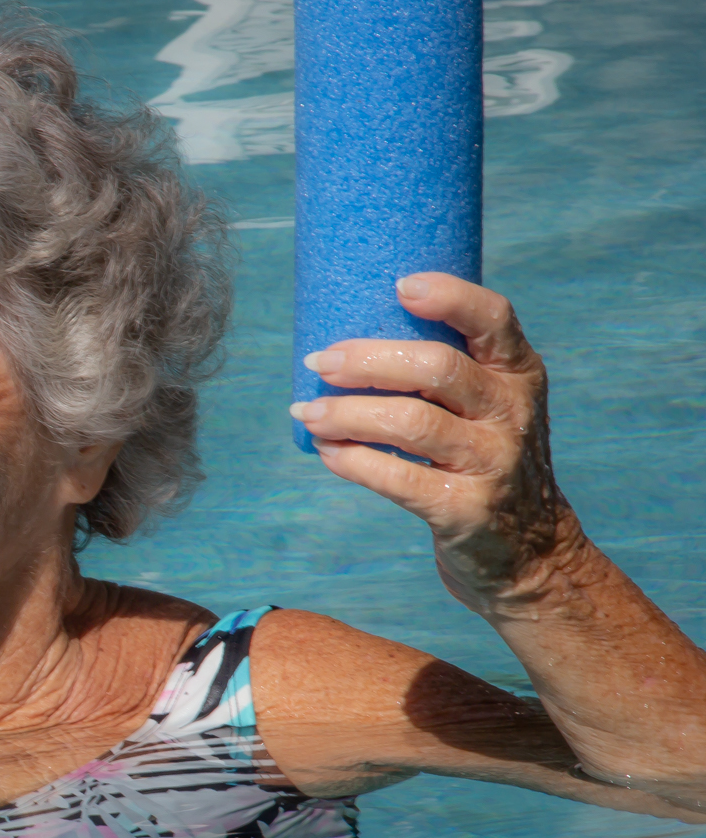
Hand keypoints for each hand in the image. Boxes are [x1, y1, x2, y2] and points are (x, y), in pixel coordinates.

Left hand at [290, 273, 586, 616]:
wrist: (528, 552)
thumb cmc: (484, 461)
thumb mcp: (488, 408)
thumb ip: (444, 372)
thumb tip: (345, 339)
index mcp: (518, 373)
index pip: (493, 318)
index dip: (448, 296)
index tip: (398, 286)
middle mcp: (512, 412)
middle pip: (436, 368)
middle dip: (366, 361)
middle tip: (319, 363)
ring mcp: (493, 462)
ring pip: (410, 422)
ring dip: (347, 413)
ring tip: (308, 412)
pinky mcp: (466, 509)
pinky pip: (398, 477)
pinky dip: (353, 461)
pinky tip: (328, 452)